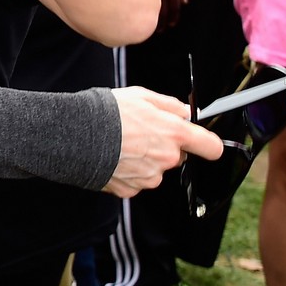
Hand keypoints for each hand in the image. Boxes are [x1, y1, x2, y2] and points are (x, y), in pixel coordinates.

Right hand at [103, 86, 222, 197]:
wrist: (75, 135)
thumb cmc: (106, 112)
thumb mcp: (140, 95)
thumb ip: (169, 104)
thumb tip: (185, 111)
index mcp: (173, 133)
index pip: (211, 147)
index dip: (207, 144)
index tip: (202, 142)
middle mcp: (166, 158)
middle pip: (177, 156)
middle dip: (163, 146)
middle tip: (139, 133)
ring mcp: (149, 177)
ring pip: (155, 169)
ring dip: (144, 160)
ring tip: (120, 145)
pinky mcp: (131, 190)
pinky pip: (136, 181)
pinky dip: (127, 171)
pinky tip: (113, 158)